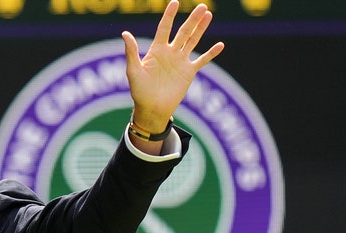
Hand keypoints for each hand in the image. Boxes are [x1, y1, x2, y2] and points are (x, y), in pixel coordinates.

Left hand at [123, 0, 224, 133]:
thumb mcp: (133, 70)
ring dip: (201, 29)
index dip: (169, 15)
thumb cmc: (139, 91)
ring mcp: (180, 62)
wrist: (151, 109)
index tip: (175, 2)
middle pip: (183, 32)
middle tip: (202, 6)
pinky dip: (211, 53)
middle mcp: (170, 53)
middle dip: (192, 19)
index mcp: (156, 50)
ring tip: (208, 15)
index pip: (164, 28)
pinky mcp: (188, 73)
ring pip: (193, 41)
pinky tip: (220, 45)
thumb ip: (131, 52)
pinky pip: (202, 61)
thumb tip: (125, 33)